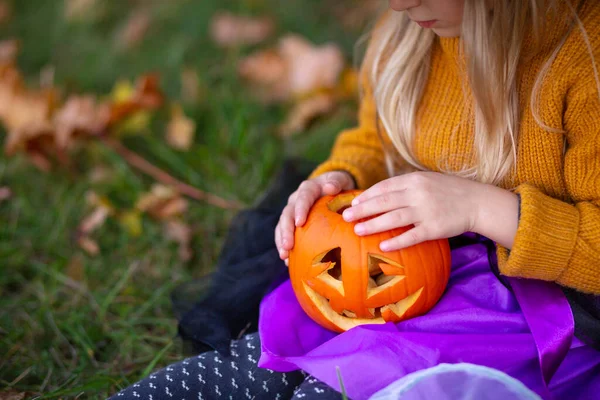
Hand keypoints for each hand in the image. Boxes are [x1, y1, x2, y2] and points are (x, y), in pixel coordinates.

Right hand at [275, 171, 355, 264]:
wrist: (331, 187)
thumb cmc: (338, 186)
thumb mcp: (340, 180)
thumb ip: (336, 182)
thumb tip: (330, 187)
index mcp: (308, 189)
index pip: (303, 197)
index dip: (300, 209)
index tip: (300, 223)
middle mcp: (296, 199)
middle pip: (287, 214)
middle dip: (286, 230)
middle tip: (288, 245)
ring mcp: (292, 211)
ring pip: (282, 225)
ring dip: (281, 240)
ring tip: (284, 256)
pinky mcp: (291, 223)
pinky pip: (284, 234)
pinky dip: (285, 246)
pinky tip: (288, 262)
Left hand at [341, 172, 484, 250]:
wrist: (477, 202)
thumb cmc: (449, 192)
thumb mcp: (427, 181)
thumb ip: (405, 186)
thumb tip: (379, 196)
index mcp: (414, 180)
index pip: (384, 187)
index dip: (367, 196)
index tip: (353, 204)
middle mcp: (418, 193)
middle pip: (384, 201)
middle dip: (363, 210)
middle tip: (345, 217)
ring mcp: (426, 210)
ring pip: (394, 217)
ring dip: (373, 224)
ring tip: (357, 230)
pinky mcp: (434, 228)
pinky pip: (412, 236)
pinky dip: (396, 240)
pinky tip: (382, 245)